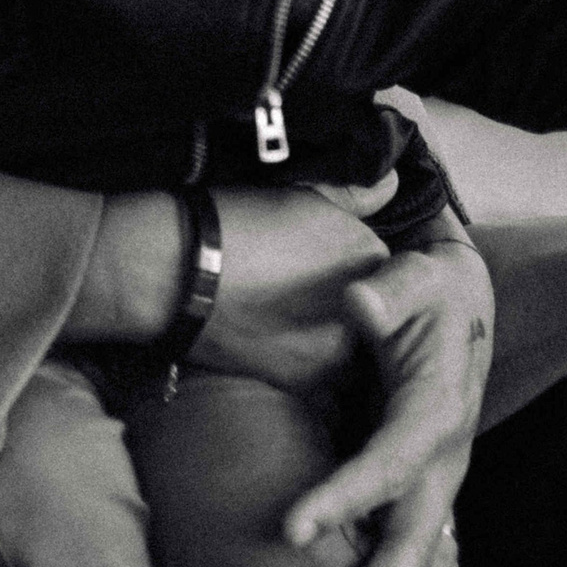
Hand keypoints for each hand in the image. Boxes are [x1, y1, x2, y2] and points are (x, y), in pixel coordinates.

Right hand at [188, 186, 391, 393]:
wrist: (174, 271)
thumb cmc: (228, 222)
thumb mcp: (294, 194)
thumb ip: (350, 196)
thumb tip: (392, 184)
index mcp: (367, 251)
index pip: (373, 262)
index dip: (338, 261)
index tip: (306, 258)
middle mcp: (366, 306)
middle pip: (367, 309)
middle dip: (338, 302)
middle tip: (291, 290)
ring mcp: (339, 348)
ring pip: (343, 344)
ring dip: (322, 334)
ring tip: (277, 316)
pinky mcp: (308, 381)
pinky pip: (318, 375)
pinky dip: (298, 359)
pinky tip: (268, 338)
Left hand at [283, 236, 491, 566]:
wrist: (461, 298)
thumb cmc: (430, 288)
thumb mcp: (415, 277)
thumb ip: (390, 291)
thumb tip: (359, 302)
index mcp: (439, 408)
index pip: (388, 464)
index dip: (345, 498)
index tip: (295, 527)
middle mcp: (443, 449)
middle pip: (414, 526)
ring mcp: (435, 466)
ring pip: (414, 535)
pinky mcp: (419, 469)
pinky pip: (400, 522)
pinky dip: (381, 556)